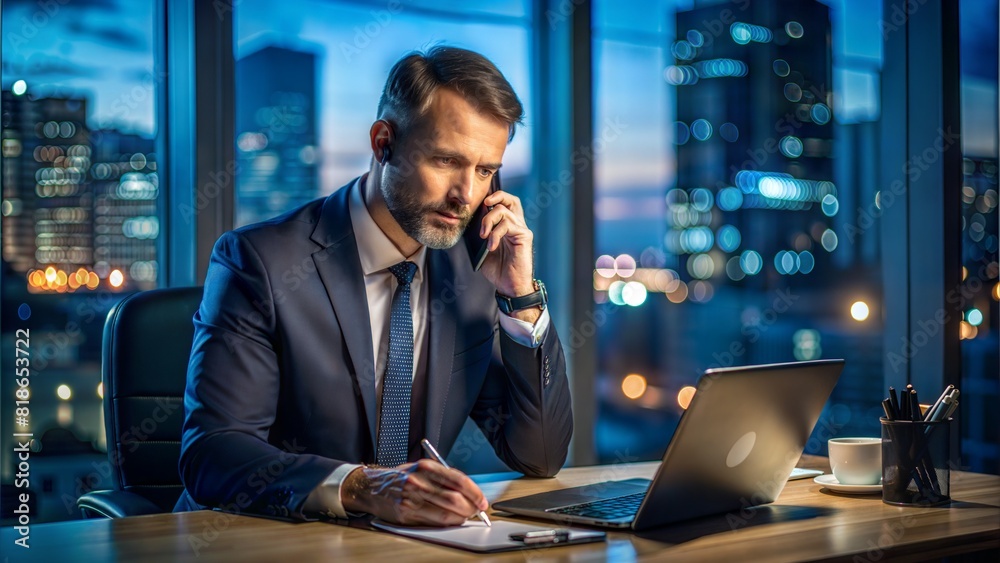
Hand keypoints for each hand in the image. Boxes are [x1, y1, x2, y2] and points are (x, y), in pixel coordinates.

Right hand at [341, 460, 488, 525]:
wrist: (371, 487)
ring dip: (461, 517)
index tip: (482, 501)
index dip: (475, 492)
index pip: (458, 480)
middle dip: (471, 508)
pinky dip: (447, 523)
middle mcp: (418, 481)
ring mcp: (411, 499)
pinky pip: (433, 522)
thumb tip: (470, 492)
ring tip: (465, 516)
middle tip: (477, 511)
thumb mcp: (421, 468)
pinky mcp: (405, 514)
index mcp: (425, 467)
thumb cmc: (400, 478)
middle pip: (455, 499)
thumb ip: (443, 477)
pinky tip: (450, 520)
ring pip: (446, 513)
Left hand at [477, 190, 539, 323]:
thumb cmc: (499, 270)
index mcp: (508, 227)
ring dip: (488, 221)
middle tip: (485, 203)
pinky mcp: (524, 237)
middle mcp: (517, 226)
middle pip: (511, 200)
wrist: (510, 286)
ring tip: (483, 236)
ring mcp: (522, 230)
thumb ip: (481, 234)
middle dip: (497, 196)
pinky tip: (491, 246)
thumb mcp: (484, 249)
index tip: (482, 202)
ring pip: (504, 212)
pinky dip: (496, 234)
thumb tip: (471, 222)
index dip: (495, 197)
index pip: (505, 203)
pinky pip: (507, 225)